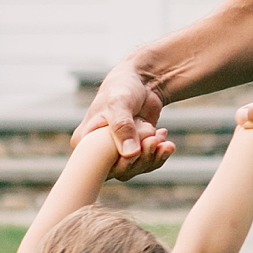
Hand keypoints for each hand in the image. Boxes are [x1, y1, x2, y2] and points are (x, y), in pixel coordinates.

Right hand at [74, 61, 174, 178]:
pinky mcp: (134, 152)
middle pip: (119, 171)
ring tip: (162, 138)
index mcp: (85, 142)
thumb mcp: (118, 103)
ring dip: (152, 157)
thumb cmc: (122, 88)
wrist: (141, 81)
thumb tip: (130, 155)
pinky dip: (159, 156)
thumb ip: (122, 127)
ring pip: (135, 169)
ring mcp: (117, 154)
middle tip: (153, 139)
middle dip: (140, 159)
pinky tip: (167, 143)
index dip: (117, 165)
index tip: (135, 152)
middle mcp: (98, 152)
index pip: (97, 167)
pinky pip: (146, 163)